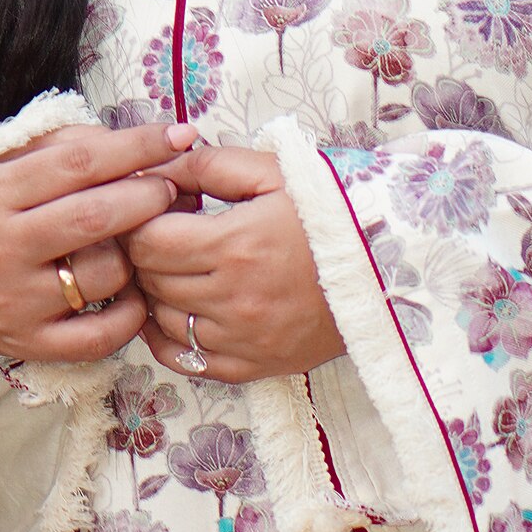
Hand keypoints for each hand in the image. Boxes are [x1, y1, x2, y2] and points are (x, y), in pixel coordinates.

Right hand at [0, 121, 198, 365]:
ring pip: (104, 274)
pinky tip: (133, 292)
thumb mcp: (5, 165)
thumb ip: (66, 146)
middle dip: (149, 197)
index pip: (79, 163)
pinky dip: (130, 314)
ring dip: (138, 255)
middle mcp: (1, 247)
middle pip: (96, 217)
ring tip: (140, 241)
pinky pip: (99, 336)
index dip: (136, 147)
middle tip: (172, 188)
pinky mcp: (28, 343)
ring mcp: (15, 300)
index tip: (178, 136)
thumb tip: (138, 141)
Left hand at [125, 145, 341, 385]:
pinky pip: (188, 361)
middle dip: (146, 253)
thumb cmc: (332, 213)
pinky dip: (169, 339)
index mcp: (236, 244)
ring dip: (157, 293)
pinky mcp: (255, 366)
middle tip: (165, 234)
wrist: (390, 267)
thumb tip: (157, 167)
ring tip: (176, 268)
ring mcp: (243, 339)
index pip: (148, 240)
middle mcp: (234, 298)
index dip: (141, 220)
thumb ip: (211, 165)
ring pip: (162, 320)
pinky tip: (176, 313)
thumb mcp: (275, 173)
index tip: (156, 209)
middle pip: (152, 279)